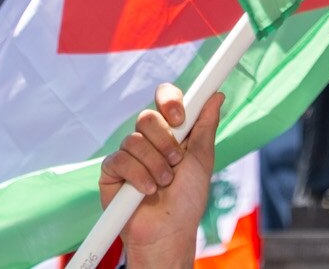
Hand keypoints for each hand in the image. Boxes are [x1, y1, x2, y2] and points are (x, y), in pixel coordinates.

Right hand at [98, 82, 221, 268]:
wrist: (169, 231)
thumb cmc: (187, 199)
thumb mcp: (201, 159)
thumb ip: (205, 125)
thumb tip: (216, 95)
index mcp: (171, 132)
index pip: (165, 100)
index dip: (170, 101)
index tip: (180, 118)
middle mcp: (148, 139)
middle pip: (147, 117)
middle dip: (164, 140)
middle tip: (175, 161)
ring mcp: (129, 154)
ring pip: (134, 139)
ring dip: (154, 164)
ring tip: (163, 183)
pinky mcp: (112, 171)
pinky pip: (120, 159)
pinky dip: (138, 176)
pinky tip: (146, 191)